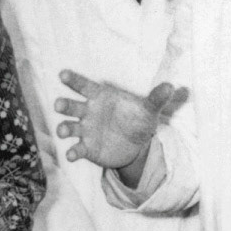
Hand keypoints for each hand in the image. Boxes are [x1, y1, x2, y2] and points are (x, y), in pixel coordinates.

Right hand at [55, 71, 186, 175]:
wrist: (137, 145)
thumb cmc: (138, 119)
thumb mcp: (149, 109)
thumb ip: (157, 98)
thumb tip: (171, 87)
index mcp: (101, 97)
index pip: (84, 86)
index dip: (74, 80)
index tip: (63, 75)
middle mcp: (89, 112)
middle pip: (72, 106)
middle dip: (64, 104)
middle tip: (59, 105)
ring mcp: (85, 130)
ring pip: (70, 127)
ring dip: (64, 128)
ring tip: (63, 130)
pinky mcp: (87, 148)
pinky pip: (77, 148)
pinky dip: (73, 152)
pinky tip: (72, 155)